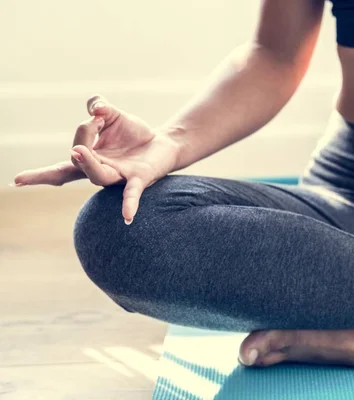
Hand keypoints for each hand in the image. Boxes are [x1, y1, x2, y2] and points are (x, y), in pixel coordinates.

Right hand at [13, 96, 179, 223]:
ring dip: (88, 164)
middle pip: (78, 165)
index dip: (39, 175)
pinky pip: (132, 194)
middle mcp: (101, 171)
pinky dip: (128, 205)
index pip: (60, 168)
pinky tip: (127, 217)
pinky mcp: (140, 179)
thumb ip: (99, 107)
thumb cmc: (132, 134)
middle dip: (76, 147)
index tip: (16, 182)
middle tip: (84, 131)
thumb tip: (96, 107)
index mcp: (89, 158)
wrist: (164, 143)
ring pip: (98, 177)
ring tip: (80, 150)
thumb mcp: (113, 115)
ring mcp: (119, 177)